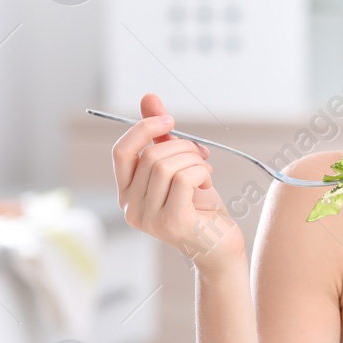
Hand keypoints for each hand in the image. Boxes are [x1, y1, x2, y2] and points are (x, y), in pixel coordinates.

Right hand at [111, 93, 244, 268]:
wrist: (220, 245)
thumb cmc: (199, 206)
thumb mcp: (179, 165)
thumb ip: (160, 136)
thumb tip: (149, 98)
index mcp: (127, 193)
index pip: (121, 152)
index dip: (144, 129)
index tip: (169, 120)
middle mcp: (131, 208)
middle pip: (150, 156)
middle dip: (182, 146)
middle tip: (200, 155)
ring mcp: (149, 219)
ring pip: (166, 165)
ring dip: (194, 160)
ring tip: (204, 173)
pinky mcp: (171, 223)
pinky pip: (184, 178)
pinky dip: (201, 172)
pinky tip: (206, 185)